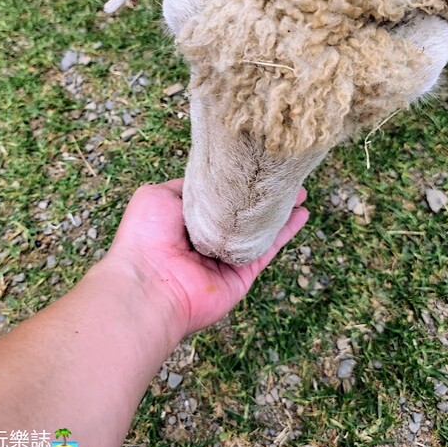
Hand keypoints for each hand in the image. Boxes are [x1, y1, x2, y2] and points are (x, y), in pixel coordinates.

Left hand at [106, 179, 308, 336]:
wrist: (150, 285)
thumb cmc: (146, 237)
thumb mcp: (157, 196)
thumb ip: (187, 186)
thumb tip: (209, 179)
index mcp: (185, 218)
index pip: (216, 194)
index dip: (234, 179)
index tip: (252, 162)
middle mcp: (207, 237)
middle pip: (241, 211)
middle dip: (261, 194)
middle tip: (282, 174)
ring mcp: (226, 256)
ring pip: (259, 228)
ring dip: (279, 210)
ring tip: (299, 191)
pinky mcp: (242, 273)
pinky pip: (267, 249)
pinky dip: (285, 232)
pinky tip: (301, 214)